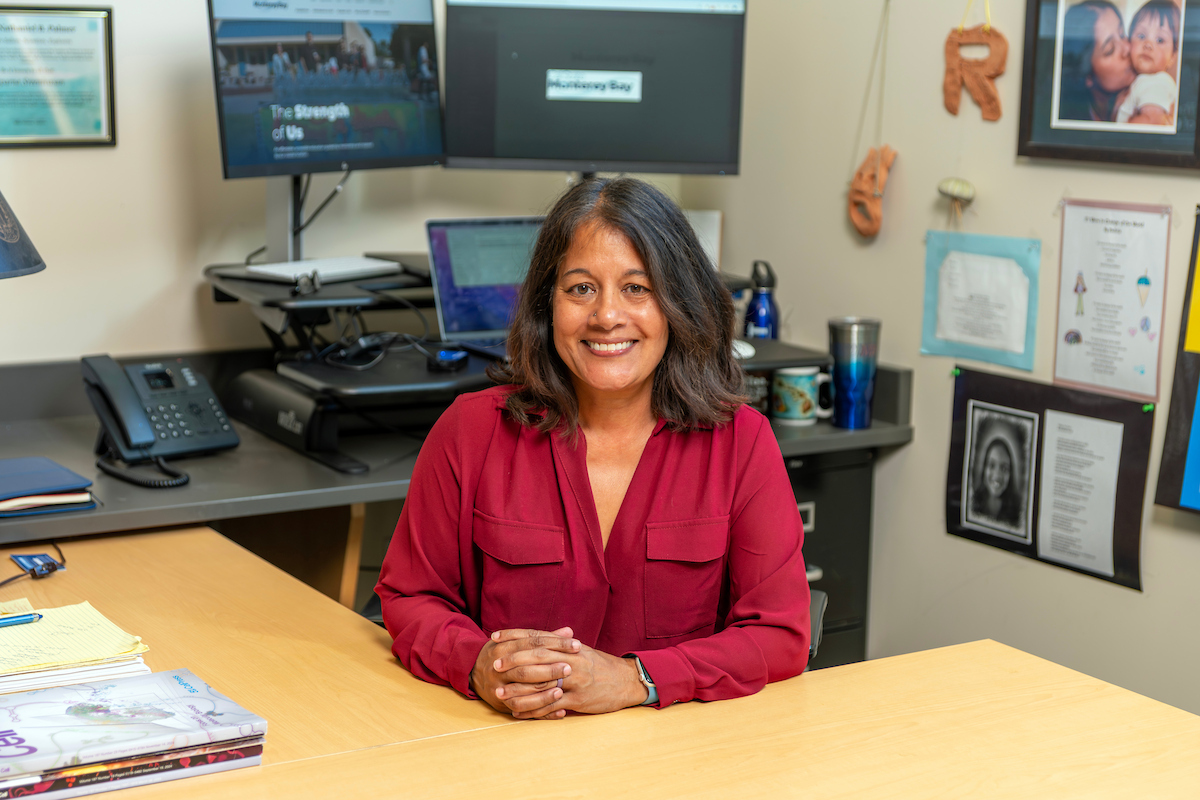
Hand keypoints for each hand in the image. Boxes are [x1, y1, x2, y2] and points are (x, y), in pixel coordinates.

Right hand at [470, 627, 578, 718]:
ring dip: (544, 691)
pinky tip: (559, 710)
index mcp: (506, 646)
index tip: (576, 645)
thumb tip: (569, 631)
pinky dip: (541, 710)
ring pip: (523, 689)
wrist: (472, 669)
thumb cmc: (502, 653)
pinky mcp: (501, 701)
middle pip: (527, 666)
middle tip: (570, 668)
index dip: (556, 643)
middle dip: (550, 668)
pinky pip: (521, 708)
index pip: (534, 642)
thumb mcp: (517, 641)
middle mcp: (500, 664)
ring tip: (563, 690)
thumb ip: (544, 638)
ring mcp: (499, 684)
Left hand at [493, 637, 648, 718]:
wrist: (626, 681)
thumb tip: (539, 637)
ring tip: (500, 693)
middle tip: (495, 665)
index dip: (515, 635)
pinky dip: (533, 711)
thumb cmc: (601, 666)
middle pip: (538, 657)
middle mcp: (571, 661)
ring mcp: (575, 681)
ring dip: (518, 690)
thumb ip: (559, 643)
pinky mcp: (578, 700)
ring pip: (541, 684)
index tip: (496, 636)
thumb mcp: (582, 651)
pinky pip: (551, 706)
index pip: (538, 636)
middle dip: (514, 660)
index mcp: (569, 647)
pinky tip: (519, 713)